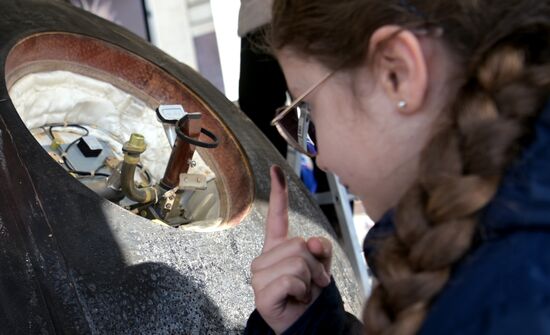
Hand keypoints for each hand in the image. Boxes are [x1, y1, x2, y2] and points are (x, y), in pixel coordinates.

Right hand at [251, 165, 332, 333]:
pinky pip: (291, 279)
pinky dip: (302, 290)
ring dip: (310, 279)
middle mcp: (264, 258)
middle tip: (313, 281)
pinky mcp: (261, 293)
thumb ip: (320, 248)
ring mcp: (260, 276)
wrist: (307, 323)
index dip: (278, 193)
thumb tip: (311, 241)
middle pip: (298, 244)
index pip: (277, 217)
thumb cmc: (312, 294)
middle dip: (315, 264)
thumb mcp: (322, 265)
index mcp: (278, 247)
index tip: (276, 170)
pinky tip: (295, 298)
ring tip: (304, 291)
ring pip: (296, 261)